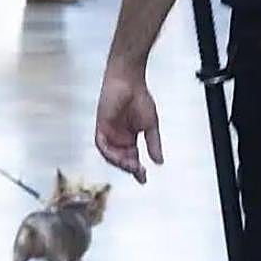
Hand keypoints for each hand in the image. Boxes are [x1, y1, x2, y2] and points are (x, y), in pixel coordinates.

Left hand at [95, 69, 162, 183]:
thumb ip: (153, 143)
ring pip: (111, 155)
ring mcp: (109, 132)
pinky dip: (109, 152)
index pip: (132, 158)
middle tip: (139, 172)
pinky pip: (102, 144)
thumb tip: (159, 161)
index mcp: (129, 138)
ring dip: (120, 162)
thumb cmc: (139, 97)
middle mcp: (118, 138)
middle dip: (130, 168)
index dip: (136, 170)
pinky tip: (117, 157)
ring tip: (132, 166)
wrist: (129, 81)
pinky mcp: (101, 126)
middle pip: (121, 159)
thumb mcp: (150, 124)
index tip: (143, 179)